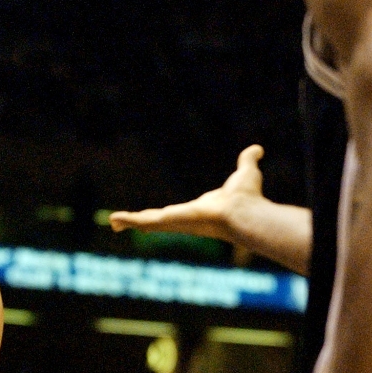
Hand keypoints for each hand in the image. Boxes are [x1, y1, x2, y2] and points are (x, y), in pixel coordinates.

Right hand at [109, 144, 266, 241]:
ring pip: (148, 222)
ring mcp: (176, 222)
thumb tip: (257, 149)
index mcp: (200, 210)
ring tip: (113, 222)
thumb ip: (248, 160)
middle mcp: (186, 218)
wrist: (243, 212)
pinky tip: (113, 221)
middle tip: (129, 223)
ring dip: (130, 221)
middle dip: (145, 221)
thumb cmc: (246, 197)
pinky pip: (144, 221)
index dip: (171, 214)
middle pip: (160, 220)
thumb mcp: (246, 172)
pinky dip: (128, 220)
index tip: (163, 215)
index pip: (180, 212)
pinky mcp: (170, 221)